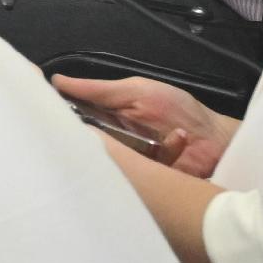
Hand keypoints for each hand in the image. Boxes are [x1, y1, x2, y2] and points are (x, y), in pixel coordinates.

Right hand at [50, 73, 234, 179]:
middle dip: (85, 138)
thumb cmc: (178, 110)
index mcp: (104, 119)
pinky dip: (161, 152)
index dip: (58, 118)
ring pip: (105, 162)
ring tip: (145, 136)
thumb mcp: (137, 91)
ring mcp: (127, 164)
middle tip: (94, 130)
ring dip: (126, 147)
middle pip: (83, 145)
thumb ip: (99, 89)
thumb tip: (56, 80)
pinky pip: (135, 174)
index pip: (72, 121)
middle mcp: (110, 142)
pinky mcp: (143, 182)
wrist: (217, 141)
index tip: (44, 115)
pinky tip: (175, 142)